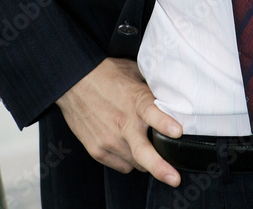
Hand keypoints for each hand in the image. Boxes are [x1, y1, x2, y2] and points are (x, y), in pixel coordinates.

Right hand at [55, 57, 182, 185]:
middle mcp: (123, 123)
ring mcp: (109, 140)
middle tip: (174, 178)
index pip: (152, 113)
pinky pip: (122, 165)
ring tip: (147, 147)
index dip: (165, 123)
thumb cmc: (106, 75)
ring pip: (137, 163)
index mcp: (135, 101)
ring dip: (145, 160)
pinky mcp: (97, 150)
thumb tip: (172, 96)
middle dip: (160, 167)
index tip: (177, 132)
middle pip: (143, 152)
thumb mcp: (134, 73)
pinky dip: (129, 160)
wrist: (74, 82)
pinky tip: (128, 146)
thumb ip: (152, 89)